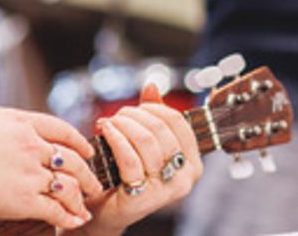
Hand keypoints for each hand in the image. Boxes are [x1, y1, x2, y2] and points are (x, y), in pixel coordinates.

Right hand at [0, 69, 101, 229]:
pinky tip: (74, 222)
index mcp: (20, 121)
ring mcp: (31, 173)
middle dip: (87, 172)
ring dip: (81, 197)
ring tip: (86, 207)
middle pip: (72, 158)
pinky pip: (57, 210)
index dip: (78, 140)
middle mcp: (32, 145)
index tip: (87, 149)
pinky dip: (68, 217)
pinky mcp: (25, 200)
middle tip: (95, 182)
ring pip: (70, 185)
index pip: (60, 129)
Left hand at [70, 84, 201, 234]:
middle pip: (160, 129)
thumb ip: (152, 116)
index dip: (153, 108)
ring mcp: (166, 190)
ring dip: (122, 125)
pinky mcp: (144, 198)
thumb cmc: (126, 175)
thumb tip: (152, 86)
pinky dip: (115, 138)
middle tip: (116, 117)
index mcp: (193, 163)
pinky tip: (104, 131)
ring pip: (145, 141)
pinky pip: (129, 158)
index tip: (136, 109)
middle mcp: (185, 178)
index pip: (177, 121)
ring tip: (108, 124)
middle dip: (133, 116)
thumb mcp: (144, 144)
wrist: (106, 212)